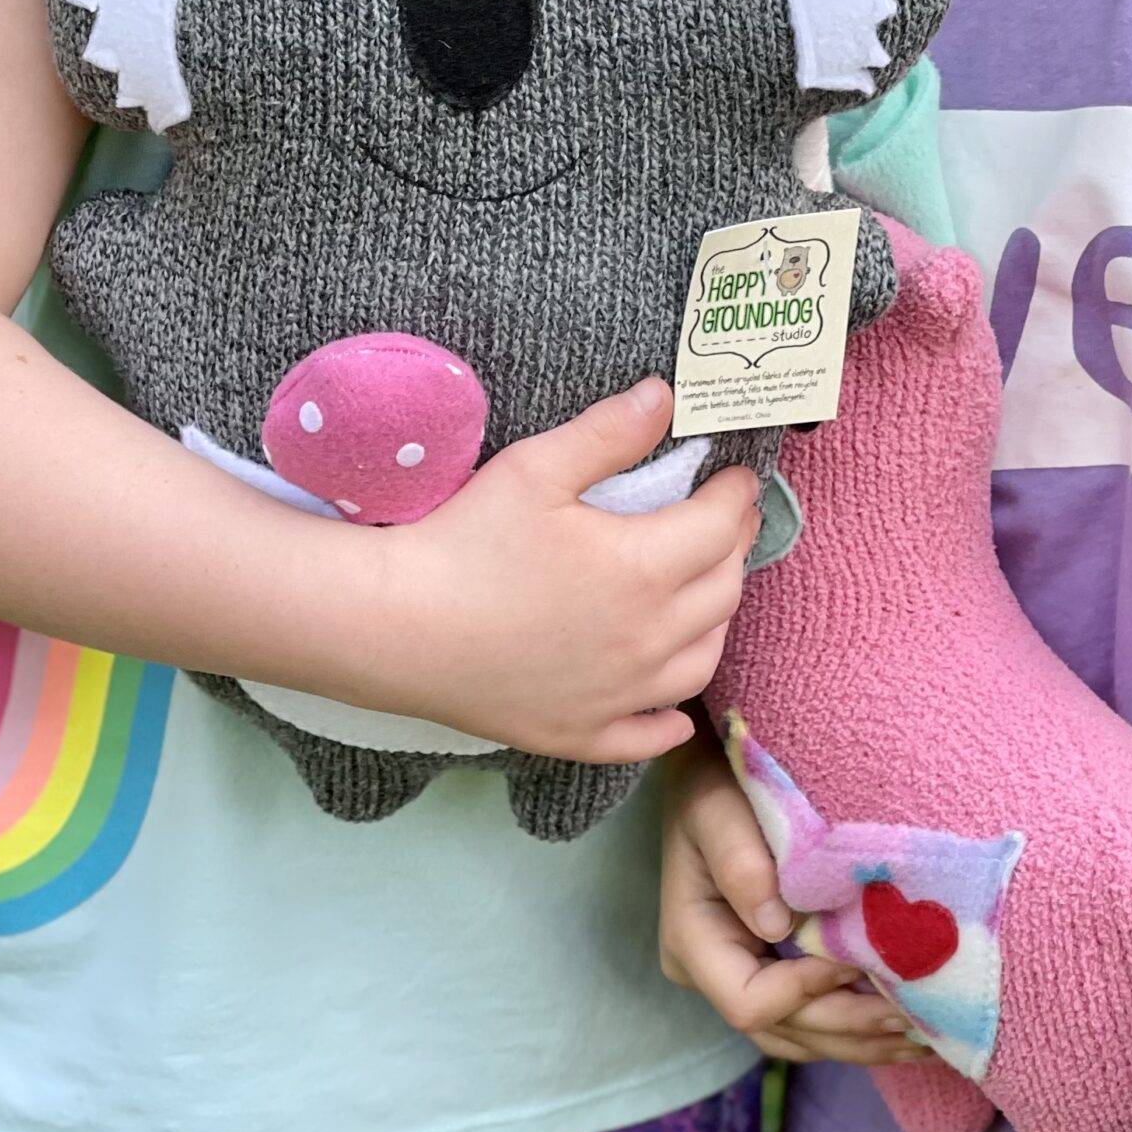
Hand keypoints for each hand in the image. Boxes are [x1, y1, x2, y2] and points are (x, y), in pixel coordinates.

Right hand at [354, 381, 759, 763]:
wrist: (395, 627)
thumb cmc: (464, 540)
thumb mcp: (535, 469)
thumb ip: (609, 432)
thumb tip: (667, 396)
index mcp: (643, 569)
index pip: (719, 528)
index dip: (735, 497)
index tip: (736, 479)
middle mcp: (646, 639)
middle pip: (722, 593)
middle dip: (733, 550)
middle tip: (725, 523)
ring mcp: (617, 695)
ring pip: (700, 661)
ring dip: (714, 623)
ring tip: (704, 594)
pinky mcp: (580, 734)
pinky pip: (647, 735)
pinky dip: (670, 722)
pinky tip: (673, 714)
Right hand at [659, 734, 921, 1065]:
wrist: (715, 772)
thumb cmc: (716, 782)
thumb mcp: (716, 810)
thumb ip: (739, 860)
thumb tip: (775, 925)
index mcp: (693, 942)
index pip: (749, 1002)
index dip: (806, 992)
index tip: (857, 960)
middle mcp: (712, 975)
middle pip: (784, 1030)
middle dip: (850, 1028)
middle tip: (918, 1022)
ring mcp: (741, 979)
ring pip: (802, 1037)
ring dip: (862, 1042)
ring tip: (925, 1039)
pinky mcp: (770, 973)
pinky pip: (812, 1020)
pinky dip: (857, 1028)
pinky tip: (906, 1027)